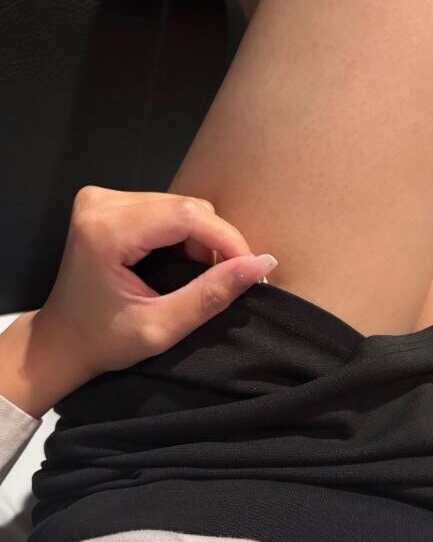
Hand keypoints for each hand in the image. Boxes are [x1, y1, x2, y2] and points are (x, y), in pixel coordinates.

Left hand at [0, 186, 277, 416]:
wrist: (61, 341)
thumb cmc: (104, 342)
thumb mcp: (162, 328)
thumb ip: (210, 295)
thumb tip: (262, 264)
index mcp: (106, 231)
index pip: (186, 215)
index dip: (227, 239)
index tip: (252, 270)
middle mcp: (101, 202)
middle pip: (185, 207)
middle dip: (215, 242)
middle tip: (226, 280)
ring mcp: (101, 198)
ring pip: (179, 206)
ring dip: (200, 239)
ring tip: (202, 276)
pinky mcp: (106, 202)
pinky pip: (165, 209)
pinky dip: (184, 235)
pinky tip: (181, 264)